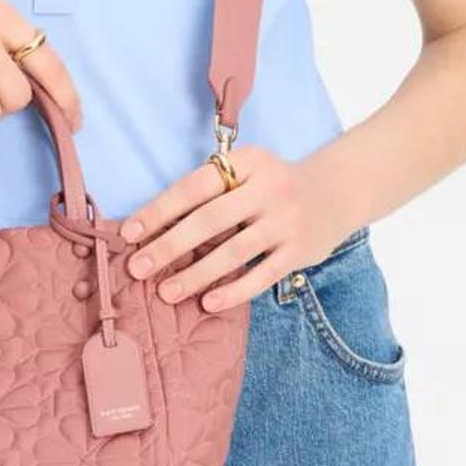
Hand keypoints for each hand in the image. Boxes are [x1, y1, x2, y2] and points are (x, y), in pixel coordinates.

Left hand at [119, 146, 355, 310]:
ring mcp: (286, 221)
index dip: (159, 209)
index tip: (129, 232)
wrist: (336, 191)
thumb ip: (211, 189)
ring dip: (196, 274)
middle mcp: (268, 189)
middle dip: (169, 245)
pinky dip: (234, 291)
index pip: (194, 186)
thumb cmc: (272, 184)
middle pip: (209, 220)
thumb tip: (154, 226)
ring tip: (166, 292)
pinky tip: (208, 302)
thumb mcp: (247, 170)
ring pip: (234, 251)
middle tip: (138, 267)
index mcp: (247, 162)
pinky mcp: (300, 251)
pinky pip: (262, 275)